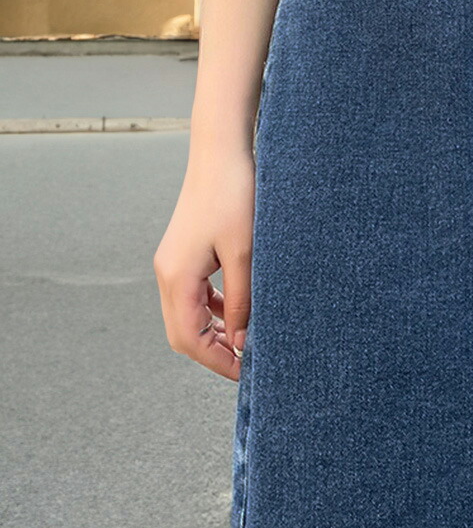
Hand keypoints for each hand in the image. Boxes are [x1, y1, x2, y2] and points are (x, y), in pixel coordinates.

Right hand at [153, 148, 255, 381]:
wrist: (221, 153)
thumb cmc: (235, 197)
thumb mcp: (245, 254)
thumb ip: (243, 302)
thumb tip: (244, 342)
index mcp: (177, 277)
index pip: (188, 340)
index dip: (217, 362)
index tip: (247, 374)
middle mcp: (167, 274)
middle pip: (182, 333)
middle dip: (213, 353)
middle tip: (249, 364)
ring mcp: (172, 263)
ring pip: (188, 315)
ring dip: (214, 333)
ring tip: (247, 342)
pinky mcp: (184, 253)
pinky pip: (194, 295)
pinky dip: (214, 310)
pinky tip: (238, 312)